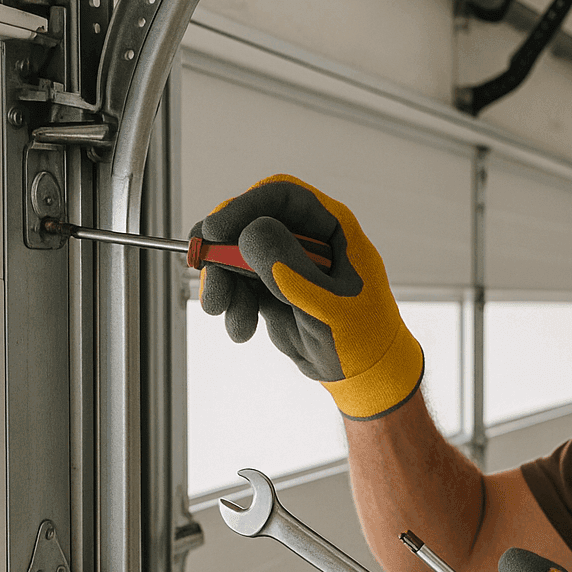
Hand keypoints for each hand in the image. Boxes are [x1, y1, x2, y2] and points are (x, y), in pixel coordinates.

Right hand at [193, 174, 422, 419]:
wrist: (364, 374)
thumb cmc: (362, 337)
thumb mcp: (327, 306)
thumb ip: (291, 270)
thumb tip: (251, 232)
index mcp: (333, 228)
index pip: (283, 197)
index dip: (245, 206)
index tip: (215, 231)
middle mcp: (308, 238)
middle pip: (251, 222)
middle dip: (224, 253)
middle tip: (207, 281)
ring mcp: (288, 261)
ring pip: (237, 255)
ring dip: (225, 285)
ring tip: (234, 320)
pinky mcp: (272, 286)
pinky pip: (238, 284)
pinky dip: (233, 304)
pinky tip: (242, 329)